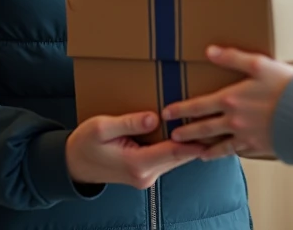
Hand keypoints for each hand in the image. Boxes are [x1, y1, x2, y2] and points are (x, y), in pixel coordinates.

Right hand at [66, 111, 205, 189]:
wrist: (73, 165)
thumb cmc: (84, 143)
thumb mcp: (102, 128)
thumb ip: (129, 123)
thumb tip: (155, 117)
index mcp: (136, 164)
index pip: (173, 151)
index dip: (195, 140)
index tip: (213, 130)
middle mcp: (145, 174)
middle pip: (180, 156)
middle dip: (200, 141)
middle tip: (220, 123)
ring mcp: (146, 176)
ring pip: (176, 158)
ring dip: (191, 144)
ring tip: (211, 125)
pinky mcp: (145, 172)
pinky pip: (167, 159)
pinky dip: (179, 147)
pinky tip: (190, 133)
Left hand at [161, 45, 292, 160]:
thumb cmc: (286, 86)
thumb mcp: (259, 64)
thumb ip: (233, 57)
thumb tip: (210, 51)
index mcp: (230, 99)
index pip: (198, 106)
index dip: (181, 109)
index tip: (167, 112)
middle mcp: (233, 120)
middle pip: (202, 128)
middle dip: (186, 132)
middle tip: (173, 135)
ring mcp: (244, 136)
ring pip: (216, 144)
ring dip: (201, 147)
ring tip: (191, 151)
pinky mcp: (257, 146)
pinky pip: (235, 152)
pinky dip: (223, 154)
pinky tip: (219, 155)